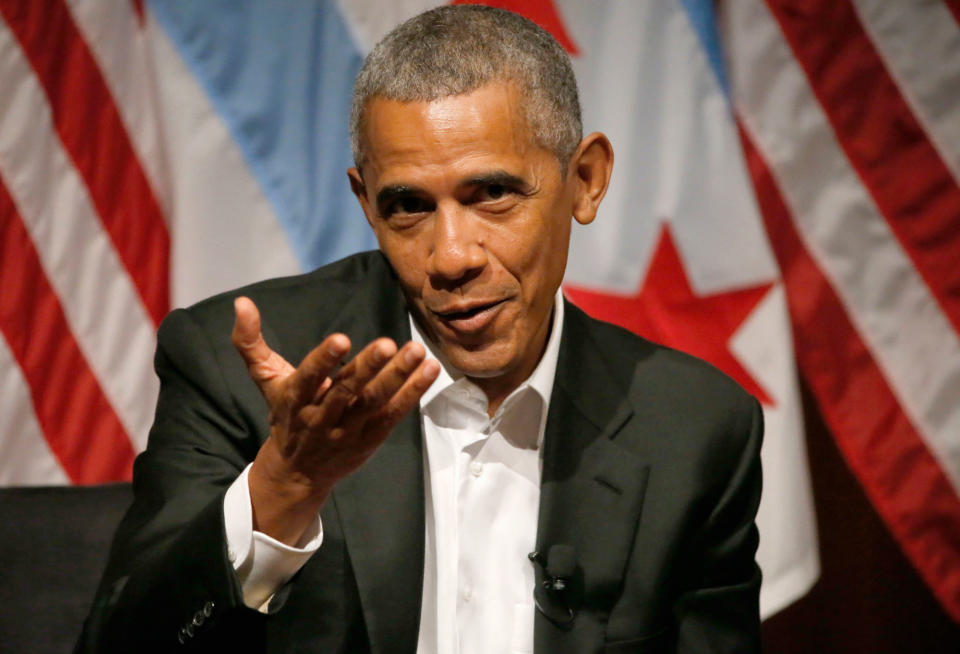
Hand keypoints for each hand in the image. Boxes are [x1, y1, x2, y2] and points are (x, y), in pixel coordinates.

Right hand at [232, 296, 439, 543]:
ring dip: (398, 377)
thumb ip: (250, 343)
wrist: (297, 473)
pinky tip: (429, 370)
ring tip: (416, 351)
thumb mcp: (265, 380)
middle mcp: (321, 416)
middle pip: (346, 392)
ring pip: (374, 403)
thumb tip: (241, 303)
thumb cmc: (285, 416)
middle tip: (388, 343)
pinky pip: (394, 415)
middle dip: (368, 367)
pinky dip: (413, 392)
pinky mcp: (371, 438)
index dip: (324, 360)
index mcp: (295, 399)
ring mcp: (348, 430)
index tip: (342, 339)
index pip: (308, 378)